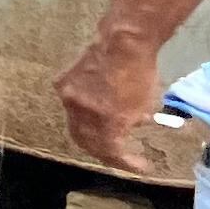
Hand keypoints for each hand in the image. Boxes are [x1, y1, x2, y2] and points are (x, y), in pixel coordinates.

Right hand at [61, 28, 180, 175]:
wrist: (123, 42)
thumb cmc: (141, 73)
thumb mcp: (146, 107)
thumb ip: (132, 123)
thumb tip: (127, 128)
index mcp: (106, 121)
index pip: (110, 152)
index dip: (126, 163)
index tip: (141, 167)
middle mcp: (82, 112)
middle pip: (86, 143)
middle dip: (103, 153)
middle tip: (120, 156)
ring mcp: (69, 96)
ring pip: (75, 125)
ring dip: (91, 134)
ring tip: (107, 135)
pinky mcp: (63, 83)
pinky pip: (71, 106)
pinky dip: (83, 114)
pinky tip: (95, 111)